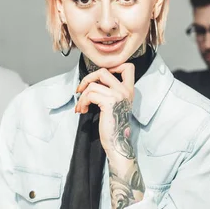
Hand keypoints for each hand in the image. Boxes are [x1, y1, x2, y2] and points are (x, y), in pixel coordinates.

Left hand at [76, 63, 144, 208]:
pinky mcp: (109, 102)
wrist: (116, 142)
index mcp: (129, 89)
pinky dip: (82, 102)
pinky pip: (90, 95)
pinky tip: (83, 110)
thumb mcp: (115, 103)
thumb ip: (109, 89)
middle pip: (103, 71)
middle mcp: (125, 90)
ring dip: (82, 96)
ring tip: (81, 106)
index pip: (127, 66)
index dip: (111, 67)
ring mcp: (118, 95)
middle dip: (87, 79)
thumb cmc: (112, 124)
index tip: (99, 78)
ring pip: (92, 85)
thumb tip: (92, 80)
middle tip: (80, 89)